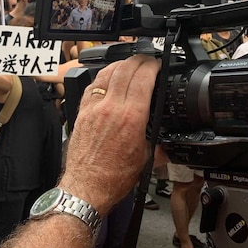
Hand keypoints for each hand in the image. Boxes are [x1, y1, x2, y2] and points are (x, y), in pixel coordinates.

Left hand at [60, 55, 159, 213]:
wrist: (87, 187)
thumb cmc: (113, 178)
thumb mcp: (146, 157)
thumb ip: (156, 139)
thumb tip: (164, 135)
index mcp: (131, 118)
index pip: (143, 78)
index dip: (153, 66)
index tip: (158, 65)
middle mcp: (111, 108)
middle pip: (125, 69)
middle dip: (139, 60)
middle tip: (146, 60)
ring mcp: (94, 108)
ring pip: (107, 73)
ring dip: (120, 64)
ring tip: (129, 64)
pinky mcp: (82, 113)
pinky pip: (92, 85)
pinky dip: (103, 77)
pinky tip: (109, 79)